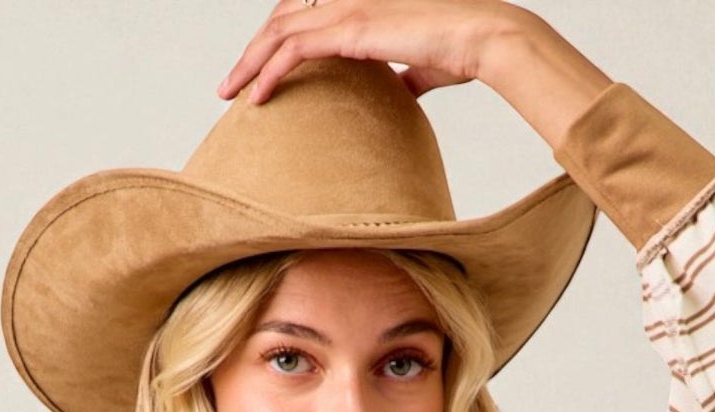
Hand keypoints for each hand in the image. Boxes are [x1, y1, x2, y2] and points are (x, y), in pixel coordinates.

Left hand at [217, 0, 523, 105]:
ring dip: (248, 63)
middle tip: (232, 84)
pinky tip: (256, 98)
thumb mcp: (425, 62)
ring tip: (230, 93)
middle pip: (281, 17)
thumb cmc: (463, 49)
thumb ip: (407, 72)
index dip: (278, 36)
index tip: (262, 69)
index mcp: (363, 0)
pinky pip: (292, 50)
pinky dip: (267, 73)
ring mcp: (346, 7)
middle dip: (252, 50)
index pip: (305, 11)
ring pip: (277, 31)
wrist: (484, 36)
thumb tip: (404, 88)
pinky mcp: (349, 29)